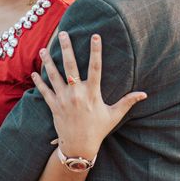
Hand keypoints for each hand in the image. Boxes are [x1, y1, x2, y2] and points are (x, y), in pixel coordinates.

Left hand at [30, 32, 145, 159]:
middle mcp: (76, 94)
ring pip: (54, 76)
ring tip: (43, 49)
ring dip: (48, 61)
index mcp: (92, 93)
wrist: (79, 147)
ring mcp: (63, 99)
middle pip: (70, 66)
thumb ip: (128, 102)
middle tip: (63, 33)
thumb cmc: (98, 130)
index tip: (95, 36)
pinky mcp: (54, 106)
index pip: (96, 67)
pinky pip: (44, 91)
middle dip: (66, 48)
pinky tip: (35, 72)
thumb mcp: (114, 115)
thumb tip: (144, 94)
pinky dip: (39, 82)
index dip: (96, 51)